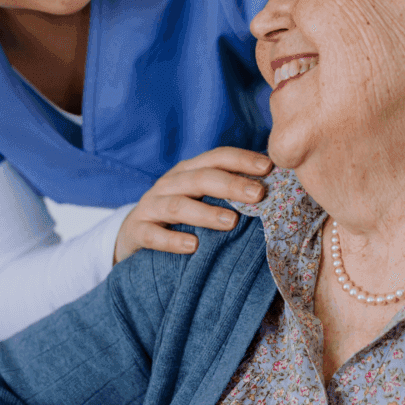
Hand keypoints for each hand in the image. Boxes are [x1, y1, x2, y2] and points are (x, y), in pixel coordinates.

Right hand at [114, 147, 272, 262]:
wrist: (131, 235)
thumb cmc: (179, 217)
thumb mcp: (199, 197)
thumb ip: (227, 192)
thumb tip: (274, 189)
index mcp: (189, 171)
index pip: (217, 157)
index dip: (242, 159)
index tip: (269, 167)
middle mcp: (170, 183)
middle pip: (201, 178)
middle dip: (231, 184)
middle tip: (258, 195)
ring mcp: (151, 206)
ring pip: (178, 205)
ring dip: (206, 213)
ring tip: (231, 223)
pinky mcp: (137, 231)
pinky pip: (153, 235)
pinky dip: (173, 240)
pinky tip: (193, 246)